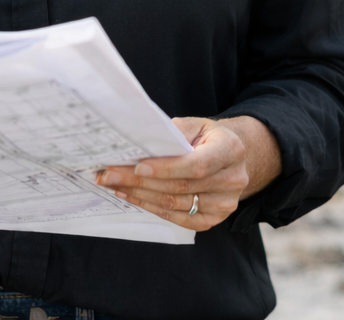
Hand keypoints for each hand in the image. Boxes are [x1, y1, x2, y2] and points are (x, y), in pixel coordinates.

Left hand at [96, 116, 281, 231]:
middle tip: (111, 175)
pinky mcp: (213, 219)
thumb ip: (175, 133)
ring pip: (176, 204)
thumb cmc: (209, 138)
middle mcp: (232, 180)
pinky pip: (179, 219)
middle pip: (181, 186)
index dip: (166, 168)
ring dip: (141, 195)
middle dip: (141, 181)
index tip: (137, 166)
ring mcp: (224, 203)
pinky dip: (153, 208)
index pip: (196, 164)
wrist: (233, 158)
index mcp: (230, 150)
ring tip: (116, 185)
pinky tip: (134, 197)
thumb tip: (141, 142)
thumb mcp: (197, 125)